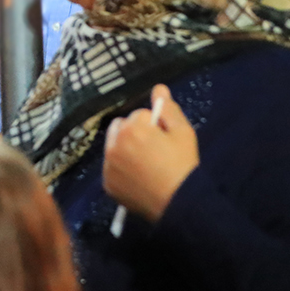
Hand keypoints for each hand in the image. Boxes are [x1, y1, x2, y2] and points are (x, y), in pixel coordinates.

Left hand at [104, 84, 198, 223]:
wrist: (179, 203)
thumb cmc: (183, 164)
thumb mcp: (183, 132)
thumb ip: (168, 109)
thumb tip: (158, 88)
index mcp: (131, 128)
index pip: (140, 115)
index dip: (155, 126)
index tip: (165, 140)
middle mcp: (113, 144)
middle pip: (120, 127)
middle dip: (134, 133)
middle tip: (154, 150)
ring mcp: (107, 166)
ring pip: (113, 146)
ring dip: (125, 149)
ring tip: (146, 164)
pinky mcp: (106, 183)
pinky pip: (111, 167)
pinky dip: (121, 169)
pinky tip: (138, 178)